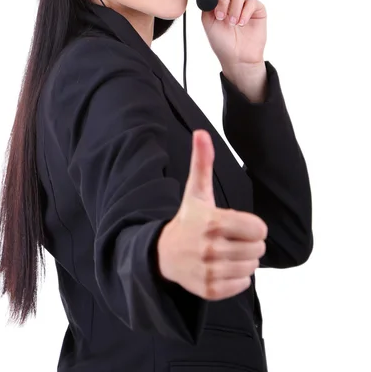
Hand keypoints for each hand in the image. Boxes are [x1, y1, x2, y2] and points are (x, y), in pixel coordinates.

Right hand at [157, 130, 266, 299]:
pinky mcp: (209, 290)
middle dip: (249, 243)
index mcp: (213, 222)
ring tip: (226, 252)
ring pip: (251, 268)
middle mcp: (210, 248)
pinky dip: (238, 278)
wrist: (163, 254)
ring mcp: (209, 271)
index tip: (237, 224)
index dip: (252, 226)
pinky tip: (222, 267)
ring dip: (244, 260)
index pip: (259, 229)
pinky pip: (242, 286)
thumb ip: (203, 162)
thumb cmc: (188, 219)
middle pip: (258, 250)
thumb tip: (201, 132)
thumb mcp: (196, 191)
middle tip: (230, 239)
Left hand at [200, 0, 266, 68]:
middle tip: (220, 16)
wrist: (235, 56)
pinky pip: (251, 2)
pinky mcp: (257, 9)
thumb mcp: (207, 20)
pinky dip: (245, 12)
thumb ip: (206, 0)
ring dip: (233, 8)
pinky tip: (241, 23)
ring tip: (231, 23)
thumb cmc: (221, 40)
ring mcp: (244, 3)